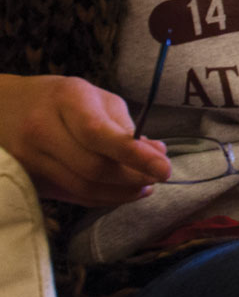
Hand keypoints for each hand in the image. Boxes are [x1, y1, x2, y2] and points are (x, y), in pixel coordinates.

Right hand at [0, 74, 169, 206]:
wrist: (3, 108)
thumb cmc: (60, 99)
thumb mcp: (95, 98)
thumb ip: (126, 126)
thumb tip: (158, 153)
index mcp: (66, 100)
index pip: (101, 134)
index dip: (136, 156)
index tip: (164, 168)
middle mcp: (42, 129)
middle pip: (93, 167)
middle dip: (132, 178)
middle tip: (158, 178)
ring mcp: (30, 158)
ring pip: (82, 187)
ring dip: (120, 193)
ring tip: (144, 187)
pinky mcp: (29, 179)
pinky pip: (71, 195)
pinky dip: (101, 198)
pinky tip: (121, 193)